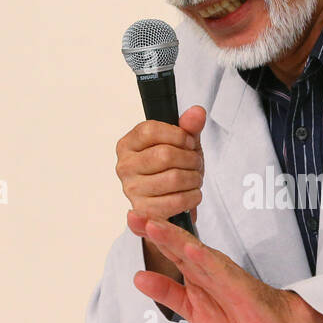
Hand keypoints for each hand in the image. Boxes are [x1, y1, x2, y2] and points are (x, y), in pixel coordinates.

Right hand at [114, 105, 206, 225]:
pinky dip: (192, 196)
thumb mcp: (182, 142)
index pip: (150, 131)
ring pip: (173, 178)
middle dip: (190, 158)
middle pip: (164, 155)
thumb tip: (197, 112)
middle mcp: (125, 166)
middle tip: (196, 162)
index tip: (188, 141)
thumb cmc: (173, 167)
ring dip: (194, 178)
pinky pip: (175, 201)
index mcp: (128, 144)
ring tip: (195, 177)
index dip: (177, 135)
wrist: (171, 198)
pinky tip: (193, 193)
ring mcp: (132, 189)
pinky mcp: (144, 210)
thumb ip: (189, 126)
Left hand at [128, 210, 322, 322]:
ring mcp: (224, 274)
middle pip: (179, 243)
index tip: (133, 218)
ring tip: (154, 225)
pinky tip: (190, 248)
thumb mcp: (192, 307)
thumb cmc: (240, 318)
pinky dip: (205, 258)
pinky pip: (221, 271)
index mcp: (198, 272)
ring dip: (174, 237)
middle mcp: (209, 268)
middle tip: (135, 213)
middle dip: (157, 227)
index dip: (151, 233)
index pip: (171, 248)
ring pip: (195, 251)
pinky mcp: (240, 286)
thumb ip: (167, 292)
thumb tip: (139, 277)